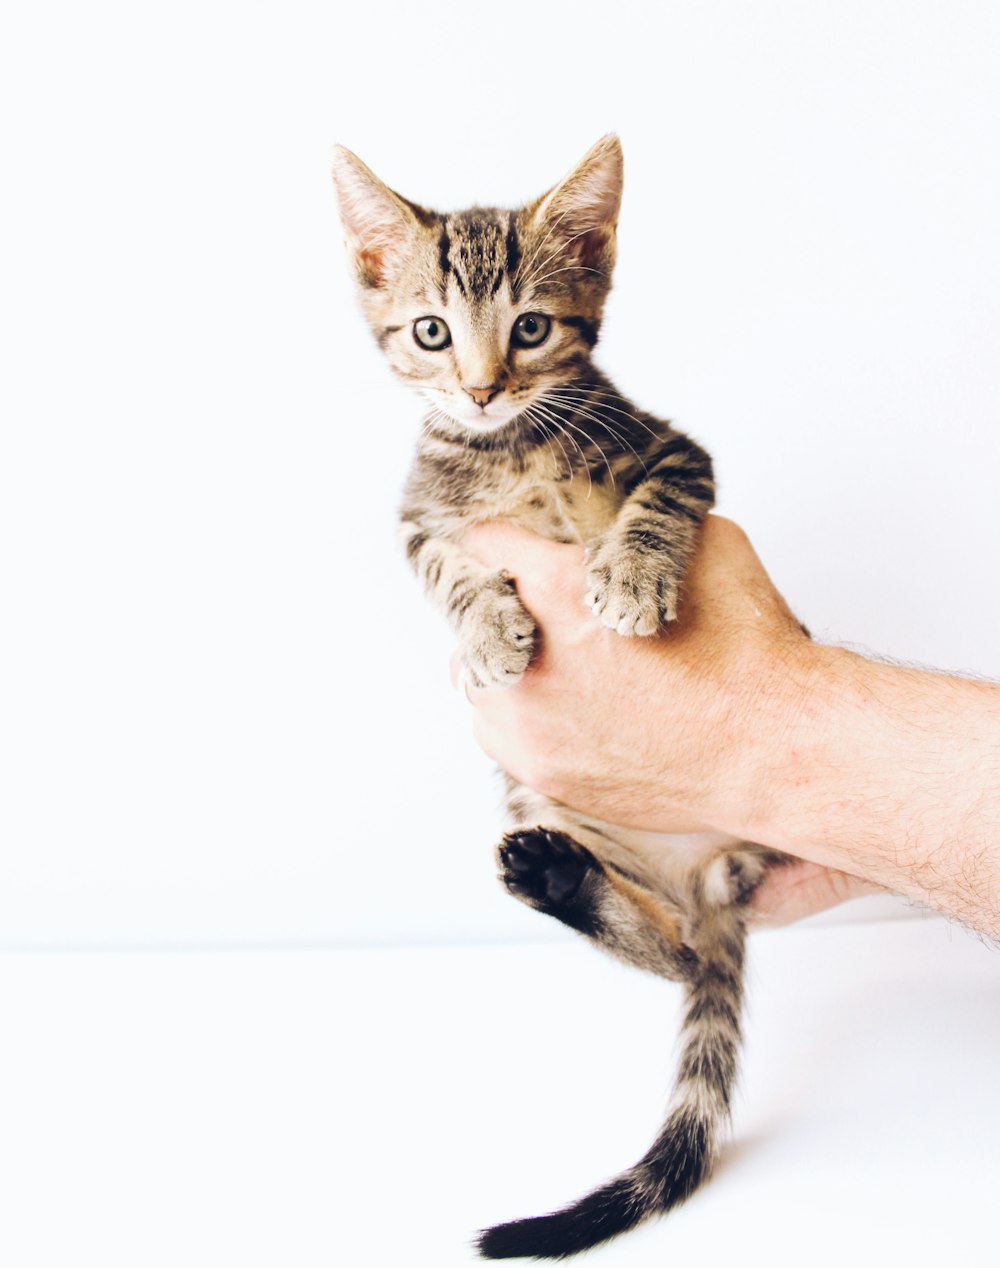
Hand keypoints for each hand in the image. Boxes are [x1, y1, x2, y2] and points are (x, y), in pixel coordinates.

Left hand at [455, 515, 809, 837]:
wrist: (773, 749)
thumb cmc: (749, 651)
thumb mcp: (705, 548)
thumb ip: (635, 530)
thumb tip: (610, 520)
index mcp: (558, 589)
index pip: (483, 544)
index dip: (507, 541)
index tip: (521, 551)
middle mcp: (528, 656)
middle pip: (472, 612)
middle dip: (507, 604)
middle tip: (552, 614)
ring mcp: (526, 722)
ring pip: (476, 675)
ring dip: (506, 663)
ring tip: (565, 666)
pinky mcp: (538, 769)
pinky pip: (497, 730)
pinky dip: (522, 715)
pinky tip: (571, 710)